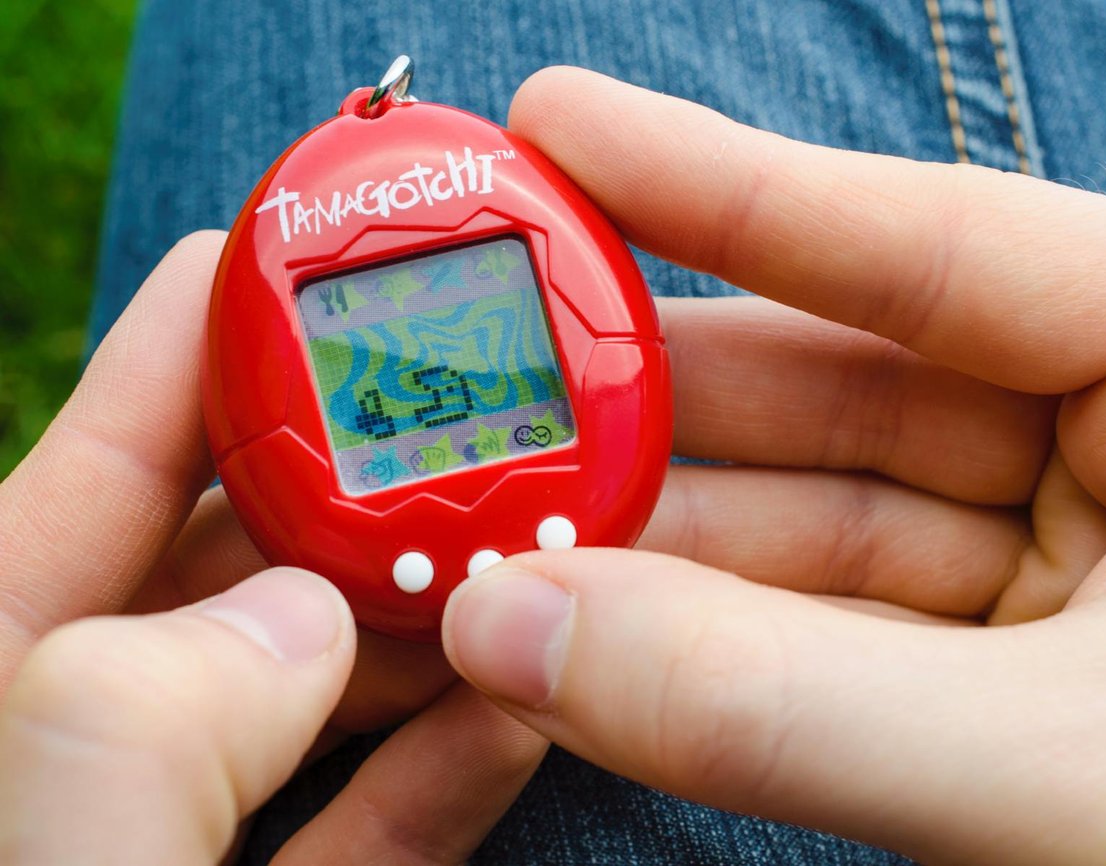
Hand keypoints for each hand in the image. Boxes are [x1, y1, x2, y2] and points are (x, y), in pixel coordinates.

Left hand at [0, 234, 544, 863]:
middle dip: (354, 493)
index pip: (75, 493)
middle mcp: (81, 762)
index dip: (180, 365)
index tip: (286, 274)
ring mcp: (181, 837)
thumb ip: (133, 737)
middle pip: (227, 578)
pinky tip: (521, 711)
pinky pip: (364, 821)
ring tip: (533, 559)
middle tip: (463, 419)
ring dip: (432, 626)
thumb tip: (300, 622)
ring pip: (314, 697)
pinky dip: (447, 764)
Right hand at [441, 68, 1105, 864]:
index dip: (725, 184)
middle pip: (852, 381)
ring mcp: (1092, 564)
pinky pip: (839, 630)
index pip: (941, 239)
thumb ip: (786, 704)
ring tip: (499, 524)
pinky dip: (711, 637)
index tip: (561, 129)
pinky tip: (590, 624)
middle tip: (486, 380)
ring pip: (825, 519)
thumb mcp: (1087, 772)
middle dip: (656, 399)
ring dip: (657, 535)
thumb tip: (519, 630)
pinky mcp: (1036, 680)